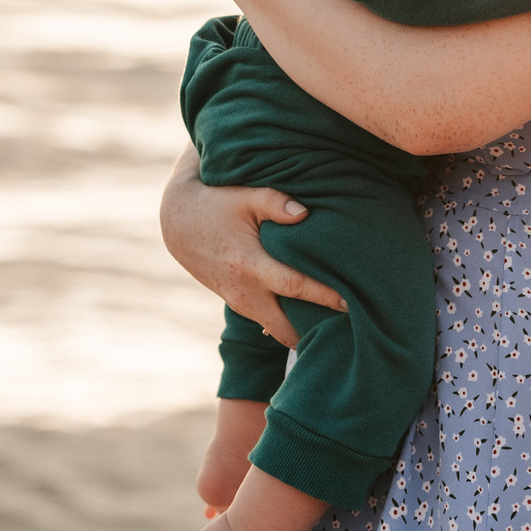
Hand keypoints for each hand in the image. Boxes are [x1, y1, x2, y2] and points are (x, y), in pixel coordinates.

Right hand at [159, 148, 345, 346]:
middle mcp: (244, 292)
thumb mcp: (244, 196)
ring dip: (303, 332)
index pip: (294, 286)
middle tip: (350, 332)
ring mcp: (239, 303)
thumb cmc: (216, 205)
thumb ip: (275, 202)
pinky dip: (289, 325)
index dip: (324, 296)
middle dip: (316, 334)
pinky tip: (314, 322)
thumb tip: (305, 212)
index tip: (351, 302)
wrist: (179, 225)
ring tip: (337, 331)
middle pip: (287, 329)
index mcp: (249, 265)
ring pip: (278, 331)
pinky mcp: (238, 305)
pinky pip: (268, 323)